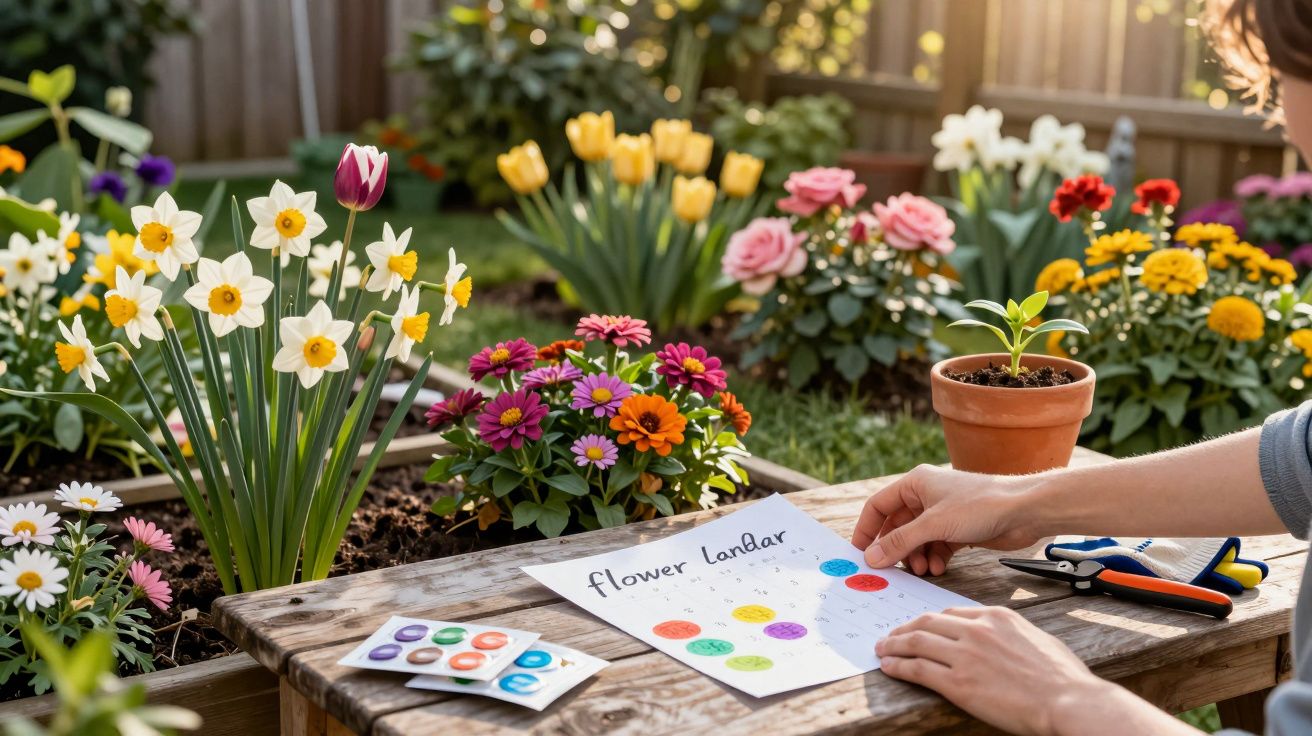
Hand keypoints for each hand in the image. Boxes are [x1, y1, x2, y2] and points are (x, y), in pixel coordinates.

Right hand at [852, 464, 1039, 573]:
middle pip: (898, 526)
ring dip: (916, 557)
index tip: (860, 552)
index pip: (879, 506)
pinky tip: (939, 568)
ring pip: (917, 539)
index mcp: (915, 484)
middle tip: (892, 569)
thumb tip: (871, 557)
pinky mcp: (959, 530)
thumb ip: (900, 542)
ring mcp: (943, 514)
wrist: (1024, 510)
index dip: (867, 529)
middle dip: (896, 549)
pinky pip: (935, 546)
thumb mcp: (933, 525)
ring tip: (923, 569)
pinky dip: (934, 558)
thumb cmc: (981, 505)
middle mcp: (927, 497)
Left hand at [876, 607, 1191, 735]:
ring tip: (882, 650)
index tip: (918, 626)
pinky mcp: (958, 683)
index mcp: (996, 617)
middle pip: (927, 622)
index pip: (951, 612)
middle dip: (904, 628)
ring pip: (916, 642)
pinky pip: (917, 668)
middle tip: (890, 635)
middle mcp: (977, 630)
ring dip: (893, 645)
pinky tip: (889, 667)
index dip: (929, 620)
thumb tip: (1000, 640)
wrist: (1069, 700)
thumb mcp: (1035, 639)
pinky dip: (898, 666)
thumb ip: (1010, 634)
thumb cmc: (1063, 677)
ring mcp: (965, 655)